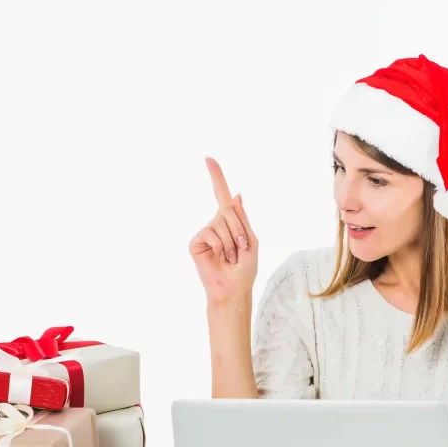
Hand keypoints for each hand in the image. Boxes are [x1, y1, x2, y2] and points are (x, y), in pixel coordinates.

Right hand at [189, 157, 258, 306]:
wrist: (233, 288)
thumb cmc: (244, 268)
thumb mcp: (251, 240)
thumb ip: (242, 218)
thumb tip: (237, 194)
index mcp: (230, 221)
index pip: (222, 194)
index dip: (216, 176)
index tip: (208, 158)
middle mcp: (215, 223)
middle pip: (228, 210)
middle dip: (239, 230)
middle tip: (240, 250)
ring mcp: (205, 232)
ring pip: (221, 223)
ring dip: (231, 242)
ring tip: (230, 257)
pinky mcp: (196, 242)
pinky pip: (210, 233)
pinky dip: (220, 246)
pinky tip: (219, 258)